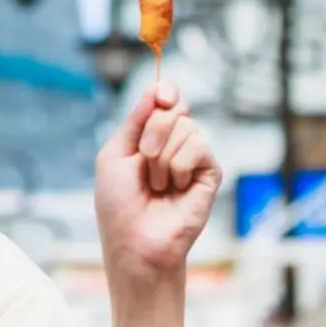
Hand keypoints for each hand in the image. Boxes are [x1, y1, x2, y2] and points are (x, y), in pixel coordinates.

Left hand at [94, 80, 220, 290]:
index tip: (162, 95)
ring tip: (157, 184)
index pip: (165, 98)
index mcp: (149, 135)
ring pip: (187, 127)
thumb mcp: (115, 153)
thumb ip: (136, 118)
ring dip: (162, 157)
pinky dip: (179, 166)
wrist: (135, 240)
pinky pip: (200, 147)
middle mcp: (173, 142)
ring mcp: (194, 158)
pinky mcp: (210, 173)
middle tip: (144, 159)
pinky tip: (176, 188)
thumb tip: (159, 86)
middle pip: (176, 107)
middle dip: (154, 130)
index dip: (165, 91)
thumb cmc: (119, 204)